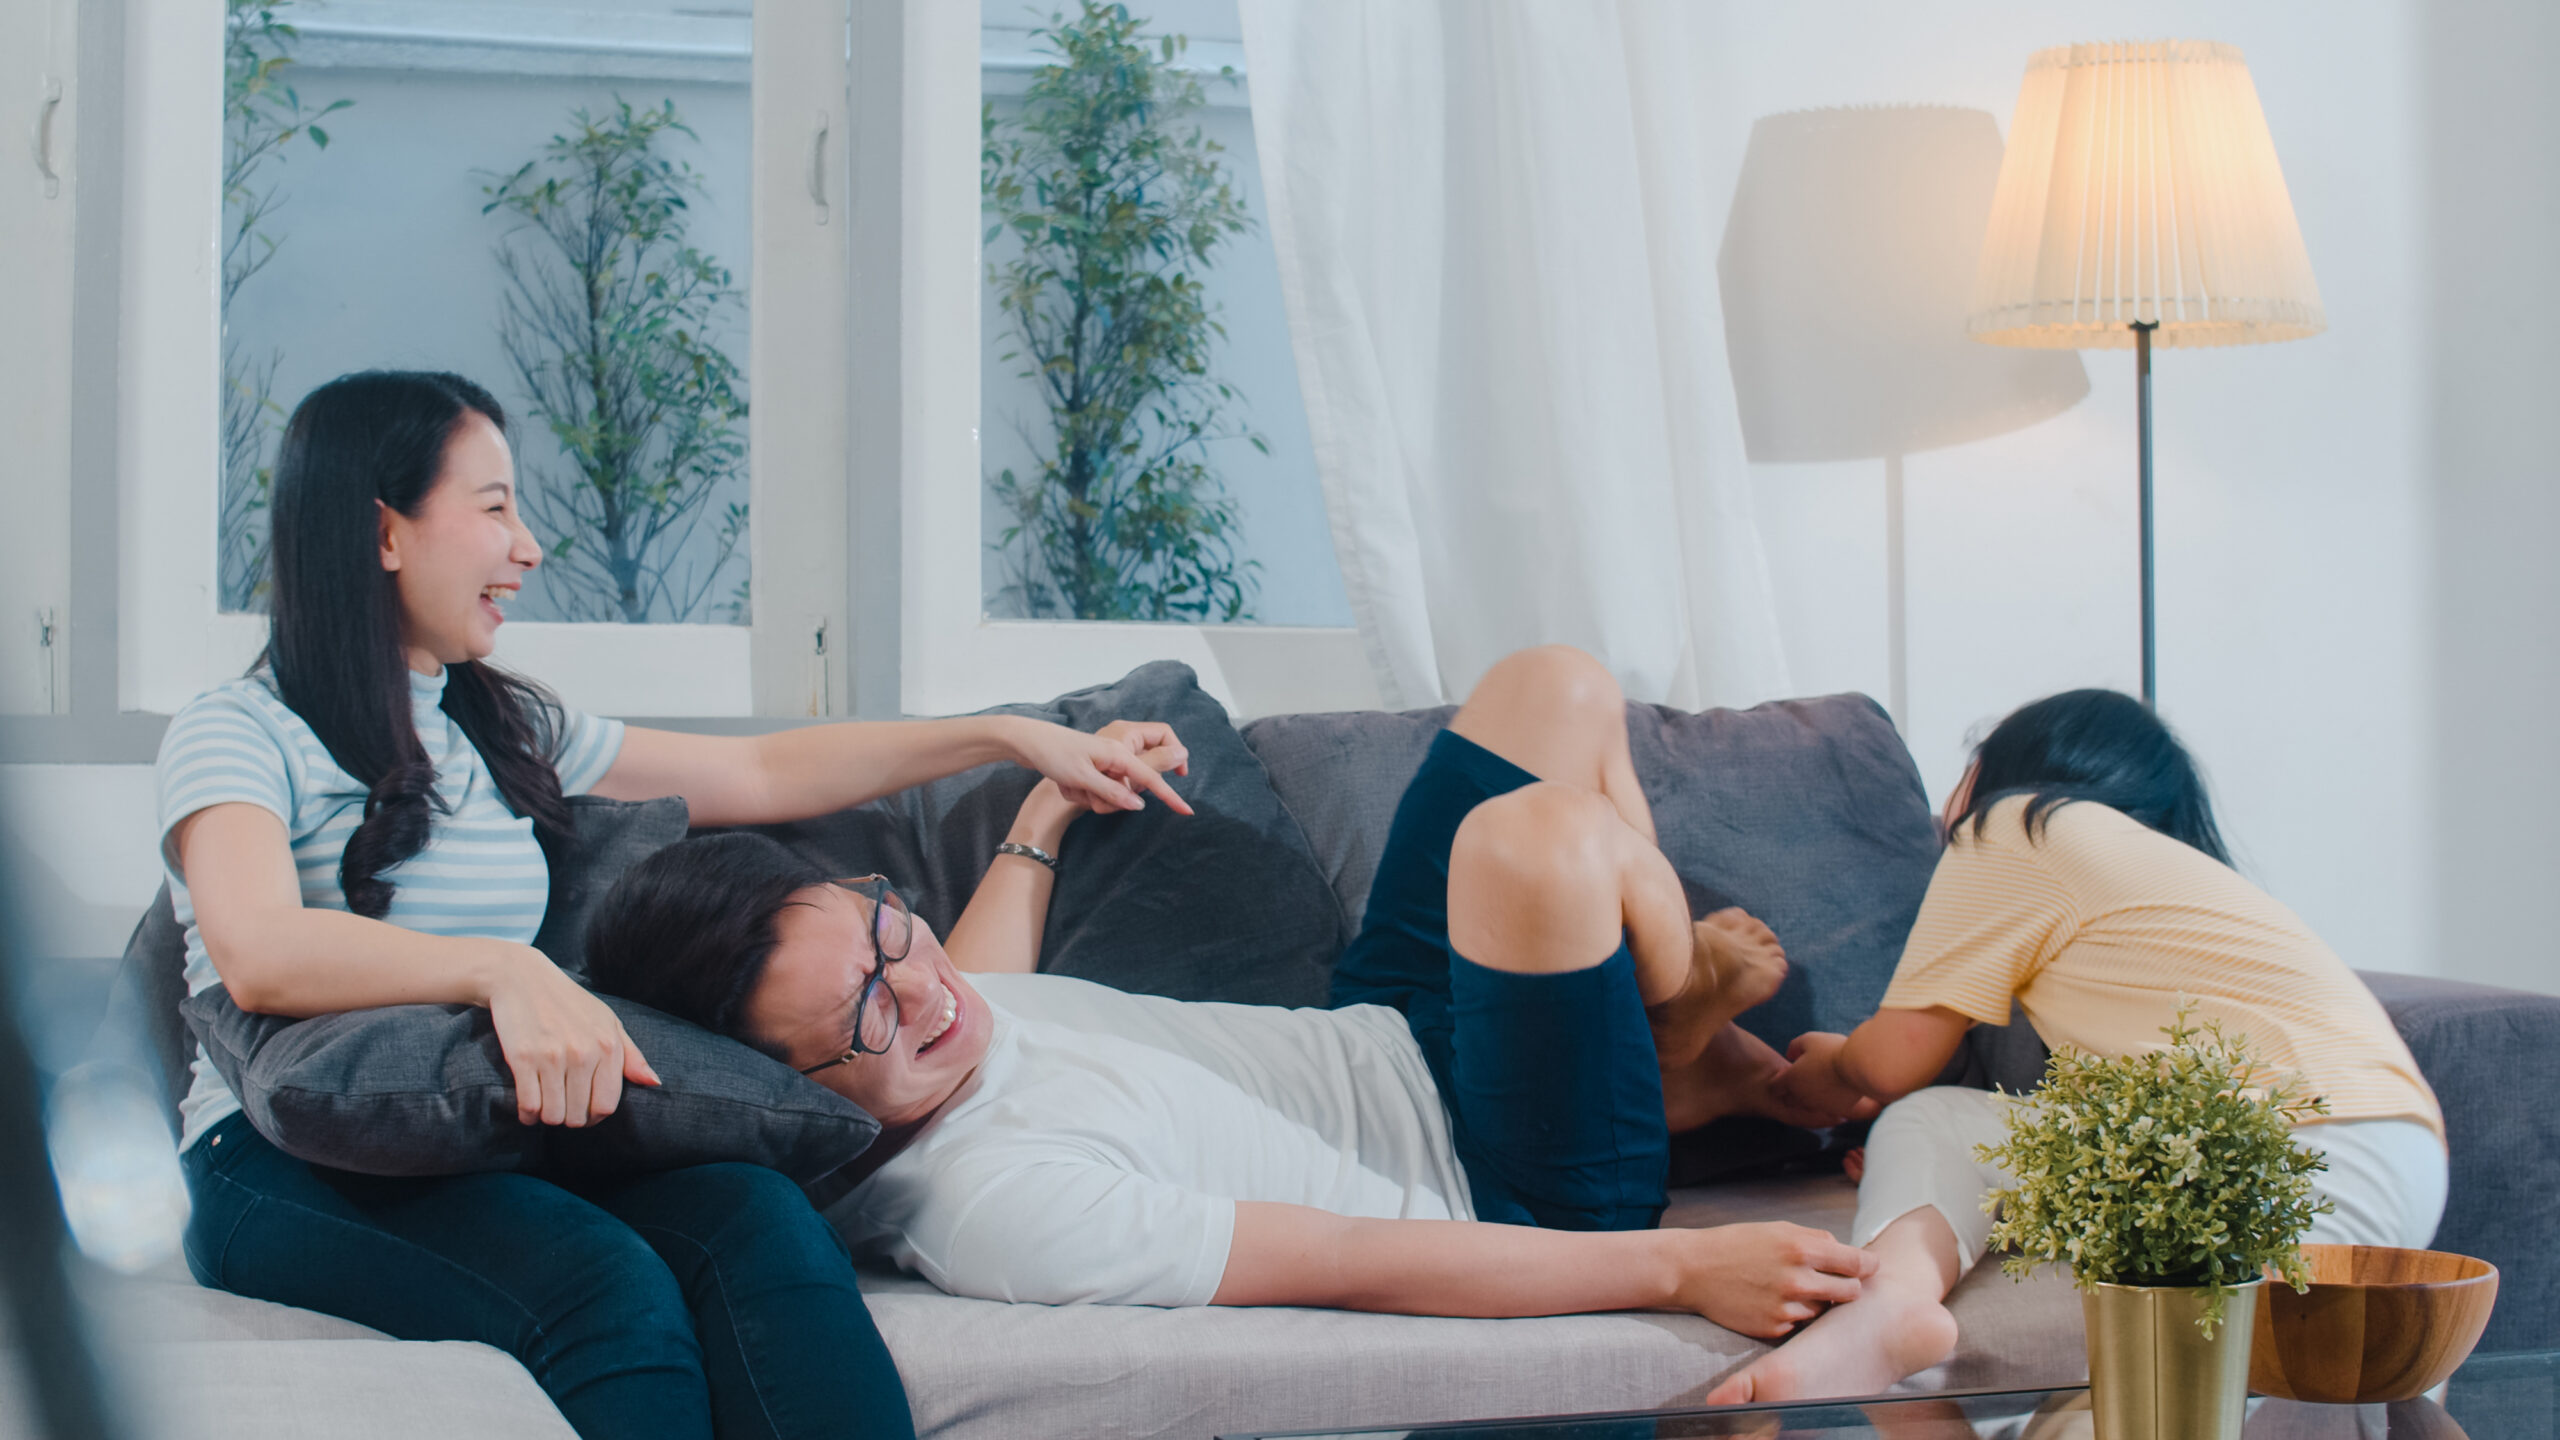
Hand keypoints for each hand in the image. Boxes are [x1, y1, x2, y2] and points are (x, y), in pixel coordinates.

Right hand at [481, 944, 660, 1126]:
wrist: (523, 979)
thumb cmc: (570, 1003)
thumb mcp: (608, 1022)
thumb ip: (632, 1055)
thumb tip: (655, 1082)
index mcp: (608, 1046)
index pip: (607, 1105)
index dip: (595, 1117)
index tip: (585, 1113)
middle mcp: (583, 1053)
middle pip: (579, 1115)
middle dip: (570, 1118)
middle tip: (562, 1107)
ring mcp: (552, 1056)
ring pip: (553, 1115)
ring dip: (547, 1117)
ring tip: (545, 1107)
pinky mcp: (523, 1058)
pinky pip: (528, 1105)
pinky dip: (527, 1115)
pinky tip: (528, 1109)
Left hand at [1008, 717, 1193, 815]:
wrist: (1027, 741)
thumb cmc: (1054, 754)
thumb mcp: (1085, 777)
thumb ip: (1115, 791)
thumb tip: (1140, 804)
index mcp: (1120, 750)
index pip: (1153, 775)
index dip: (1170, 794)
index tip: (1187, 811)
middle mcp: (1116, 750)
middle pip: (1135, 781)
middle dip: (1117, 795)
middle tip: (1091, 793)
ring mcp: (1104, 758)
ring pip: (1115, 788)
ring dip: (1095, 796)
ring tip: (1072, 787)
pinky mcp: (1093, 765)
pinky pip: (1100, 786)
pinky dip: (1086, 792)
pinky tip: (1067, 785)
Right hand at [1664, 1221, 1876, 1337]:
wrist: (1694, 1270)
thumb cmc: (1735, 1245)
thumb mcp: (1777, 1229)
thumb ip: (1816, 1240)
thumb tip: (1845, 1253)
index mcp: (1801, 1249)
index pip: (1857, 1263)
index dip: (1868, 1265)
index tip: (1869, 1267)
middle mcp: (1798, 1280)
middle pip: (1851, 1292)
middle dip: (1848, 1287)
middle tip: (1836, 1282)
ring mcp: (1786, 1307)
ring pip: (1825, 1310)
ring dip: (1818, 1302)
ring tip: (1792, 1289)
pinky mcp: (1774, 1328)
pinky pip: (1800, 1324)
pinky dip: (1794, 1315)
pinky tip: (1773, 1301)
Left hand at [1771, 1031, 1875, 1123]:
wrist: (1858, 1065)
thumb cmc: (1831, 1049)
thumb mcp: (1809, 1039)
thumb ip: (1795, 1047)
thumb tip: (1790, 1055)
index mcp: (1791, 1080)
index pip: (1775, 1087)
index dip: (1781, 1078)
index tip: (1792, 1069)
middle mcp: (1802, 1096)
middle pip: (1789, 1100)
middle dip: (1793, 1090)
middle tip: (1807, 1077)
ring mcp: (1819, 1106)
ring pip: (1808, 1105)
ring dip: (1811, 1097)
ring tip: (1823, 1082)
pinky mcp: (1836, 1110)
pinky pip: (1828, 1108)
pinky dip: (1829, 1102)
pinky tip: (1836, 1090)